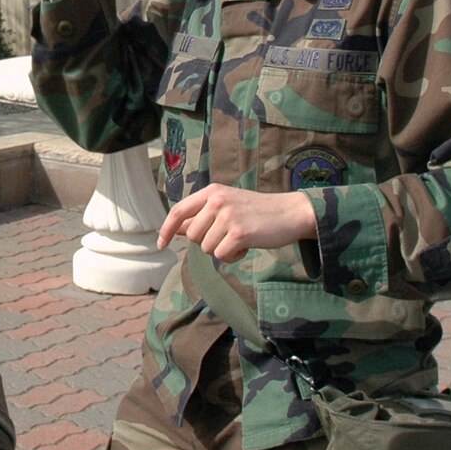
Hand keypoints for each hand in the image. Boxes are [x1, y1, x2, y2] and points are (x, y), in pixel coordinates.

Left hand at [157, 184, 315, 261]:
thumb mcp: (226, 206)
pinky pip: (221, 256)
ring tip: (239, 239)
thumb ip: (201, 216)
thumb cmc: (256, 212)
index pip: (178, 211)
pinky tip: (245, 247)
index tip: (161, 243)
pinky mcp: (240, 233)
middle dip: (207, 242)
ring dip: (222, 250)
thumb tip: (176, 229)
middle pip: (192, 236)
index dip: (166, 228)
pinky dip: (232, 257)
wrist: (289, 213)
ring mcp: (228, 216)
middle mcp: (217, 201)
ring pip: (206, 248)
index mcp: (211, 192)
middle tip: (227, 236)